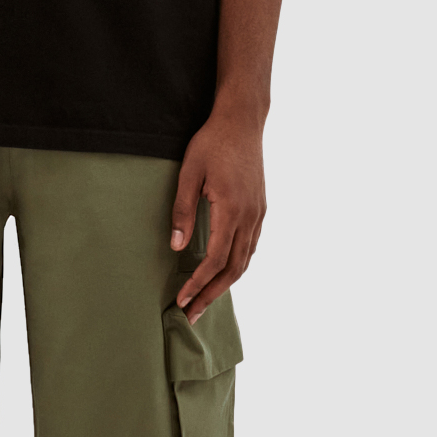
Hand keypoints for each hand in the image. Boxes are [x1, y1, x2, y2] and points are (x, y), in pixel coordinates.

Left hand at [169, 104, 267, 322]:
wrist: (242, 121)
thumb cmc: (212, 143)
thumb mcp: (189, 173)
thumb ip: (182, 211)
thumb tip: (176, 247)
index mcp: (231, 210)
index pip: (215, 260)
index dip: (198, 284)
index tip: (182, 300)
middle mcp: (250, 216)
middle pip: (234, 269)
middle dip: (212, 295)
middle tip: (192, 315)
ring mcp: (259, 213)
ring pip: (246, 260)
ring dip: (226, 284)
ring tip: (206, 300)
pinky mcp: (261, 208)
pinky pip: (251, 246)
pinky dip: (238, 265)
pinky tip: (224, 272)